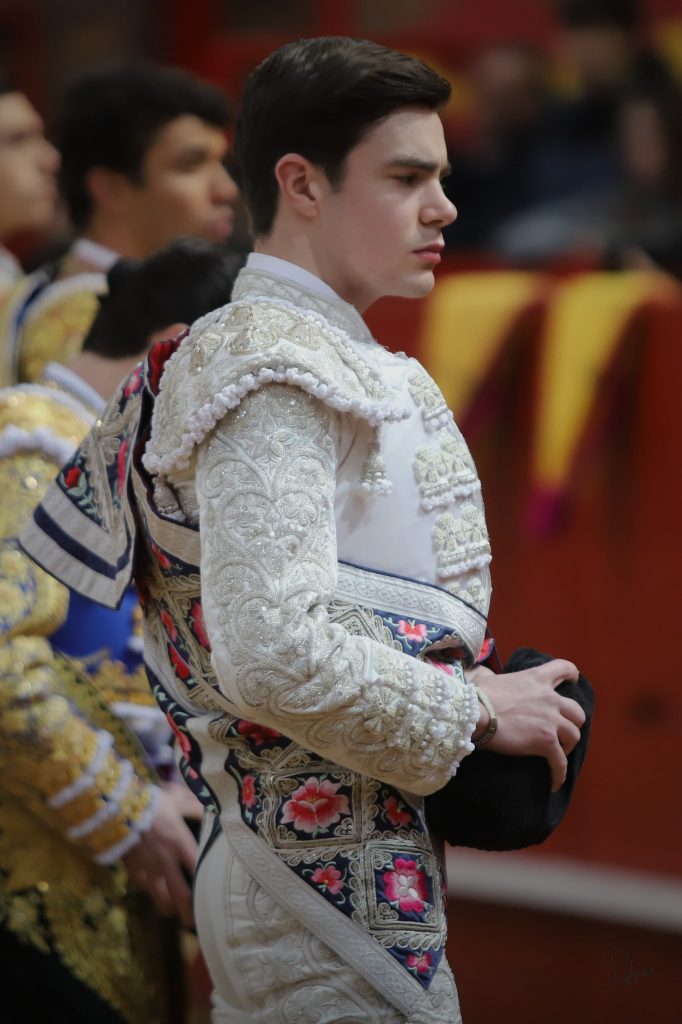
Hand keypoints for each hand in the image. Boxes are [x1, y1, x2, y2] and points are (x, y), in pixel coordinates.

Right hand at [122, 784, 198, 927]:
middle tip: (192, 922)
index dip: (206, 886)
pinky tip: (152, 892)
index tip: (212, 897)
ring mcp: (148, 868)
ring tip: (173, 911)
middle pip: (180, 895)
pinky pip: (142, 886)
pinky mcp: (132, 869)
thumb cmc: (151, 803)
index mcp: (181, 844)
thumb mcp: (177, 800)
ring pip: (159, 897)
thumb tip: (211, 812)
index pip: (198, 870)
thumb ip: (194, 807)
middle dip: (186, 912)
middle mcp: (166, 861)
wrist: (118, 809)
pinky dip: (148, 891)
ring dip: (167, 907)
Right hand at [467, 659, 584, 791]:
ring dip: (567, 746)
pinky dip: (559, 773)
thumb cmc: (478, 696)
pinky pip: (560, 762)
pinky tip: (554, 783)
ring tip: (557, 755)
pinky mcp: (546, 741)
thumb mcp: (493, 679)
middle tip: (561, 732)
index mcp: (536, 678)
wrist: (474, 714)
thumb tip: (488, 680)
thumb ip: (501, 680)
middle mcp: (549, 698)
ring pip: (574, 735)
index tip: (574, 679)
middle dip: (573, 722)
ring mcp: (550, 720)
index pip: (563, 668)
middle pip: (577, 711)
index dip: (571, 674)